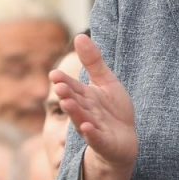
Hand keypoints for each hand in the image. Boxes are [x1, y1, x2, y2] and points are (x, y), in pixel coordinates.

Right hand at [50, 34, 137, 170]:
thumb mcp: (106, 82)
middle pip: (75, 102)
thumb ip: (93, 61)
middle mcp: (86, 112)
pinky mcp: (104, 143)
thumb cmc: (112, 111)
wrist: (124, 140)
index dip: (63, 81)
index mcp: (85, 97)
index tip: (54, 74)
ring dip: (74, 112)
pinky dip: (92, 134)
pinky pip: (97, 139)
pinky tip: (87, 128)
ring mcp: (93, 128)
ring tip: (67, 103)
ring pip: (82, 119)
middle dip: (66, 95)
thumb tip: (79, 35)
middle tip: (59, 86)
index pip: (72, 86)